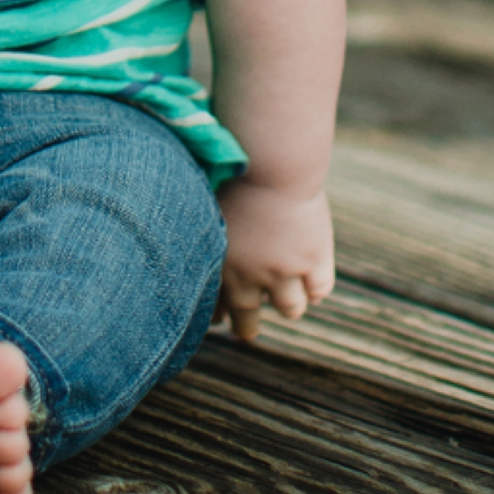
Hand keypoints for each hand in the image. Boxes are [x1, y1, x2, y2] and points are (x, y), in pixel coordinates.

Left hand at [214, 179, 333, 341]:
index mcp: (219, 262)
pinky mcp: (313, 260)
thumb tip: (173, 225)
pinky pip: (319, 290)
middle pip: (248, 318)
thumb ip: (198, 222)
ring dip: (288, 304)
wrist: (270, 164)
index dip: (218, 314)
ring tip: (287, 301)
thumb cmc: (232, 170)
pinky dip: (315, 287)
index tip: (220, 318)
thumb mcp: (205, 198)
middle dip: (247, 326)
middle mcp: (250, 275)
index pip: (216, 305)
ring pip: (290, 308)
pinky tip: (312, 282)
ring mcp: (285, 270)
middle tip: (247, 329)